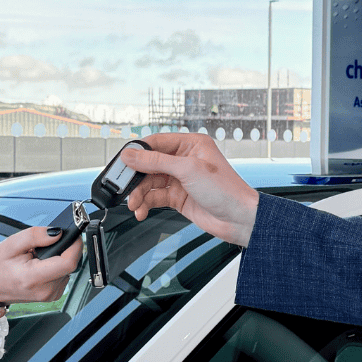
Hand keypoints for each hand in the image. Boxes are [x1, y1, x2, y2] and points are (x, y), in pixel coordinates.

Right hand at [0, 226, 80, 304]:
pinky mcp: (52, 295)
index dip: (74, 246)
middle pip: (70, 265)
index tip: (73, 235)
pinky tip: (41, 264)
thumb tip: (57, 232)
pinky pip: (63, 275)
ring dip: (58, 258)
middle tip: (46, 243)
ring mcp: (50, 295)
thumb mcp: (11, 244)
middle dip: (63, 250)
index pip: (68, 263)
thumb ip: (35, 235)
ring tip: (38, 256)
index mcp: (34, 278)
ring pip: (68, 270)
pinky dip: (55, 266)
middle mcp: (45, 290)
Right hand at [123, 132, 259, 245]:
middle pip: (150, 164)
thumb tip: (131, 154)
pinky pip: (155, 197)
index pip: (156, 142)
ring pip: (150, 182)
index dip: (137, 151)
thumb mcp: (188, 170)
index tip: (122, 161)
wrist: (239, 219)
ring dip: (139, 193)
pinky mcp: (178, 197)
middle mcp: (185, 160)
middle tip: (122, 186)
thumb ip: (156, 162)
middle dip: (136, 177)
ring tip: (134, 203)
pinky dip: (146, 203)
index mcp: (191, 144)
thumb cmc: (226, 190)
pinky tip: (141, 210)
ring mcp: (181, 179)